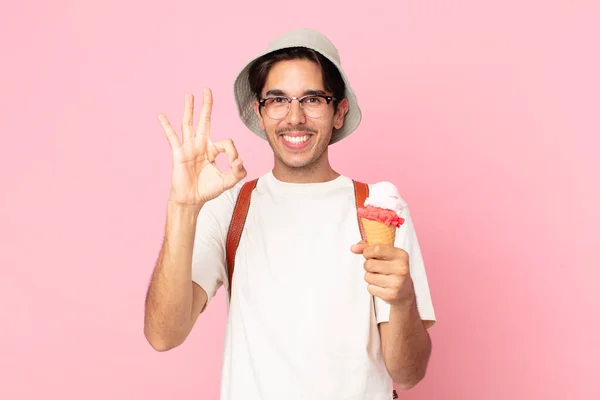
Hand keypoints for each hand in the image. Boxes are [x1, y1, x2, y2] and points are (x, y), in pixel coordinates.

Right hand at [158, 88, 246, 205]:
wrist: (191, 200)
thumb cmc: (207, 190)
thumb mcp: (228, 181)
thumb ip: (238, 172)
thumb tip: (239, 160)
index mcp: (212, 150)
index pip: (226, 142)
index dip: (233, 152)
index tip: (234, 163)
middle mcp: (200, 145)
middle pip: (204, 121)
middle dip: (206, 106)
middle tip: (207, 90)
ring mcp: (188, 148)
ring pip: (188, 124)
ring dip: (189, 109)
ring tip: (190, 95)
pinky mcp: (178, 153)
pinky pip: (172, 137)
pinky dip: (166, 126)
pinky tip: (161, 115)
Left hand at [351, 241, 414, 305]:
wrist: (405, 291)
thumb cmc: (393, 269)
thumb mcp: (386, 254)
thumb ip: (369, 247)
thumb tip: (354, 248)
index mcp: (401, 255)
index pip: (377, 249)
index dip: (367, 251)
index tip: (369, 254)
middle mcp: (401, 268)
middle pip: (369, 264)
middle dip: (368, 265)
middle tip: (376, 268)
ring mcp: (397, 283)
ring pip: (368, 277)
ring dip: (370, 277)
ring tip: (380, 277)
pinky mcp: (391, 295)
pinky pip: (370, 288)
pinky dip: (372, 287)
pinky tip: (382, 286)